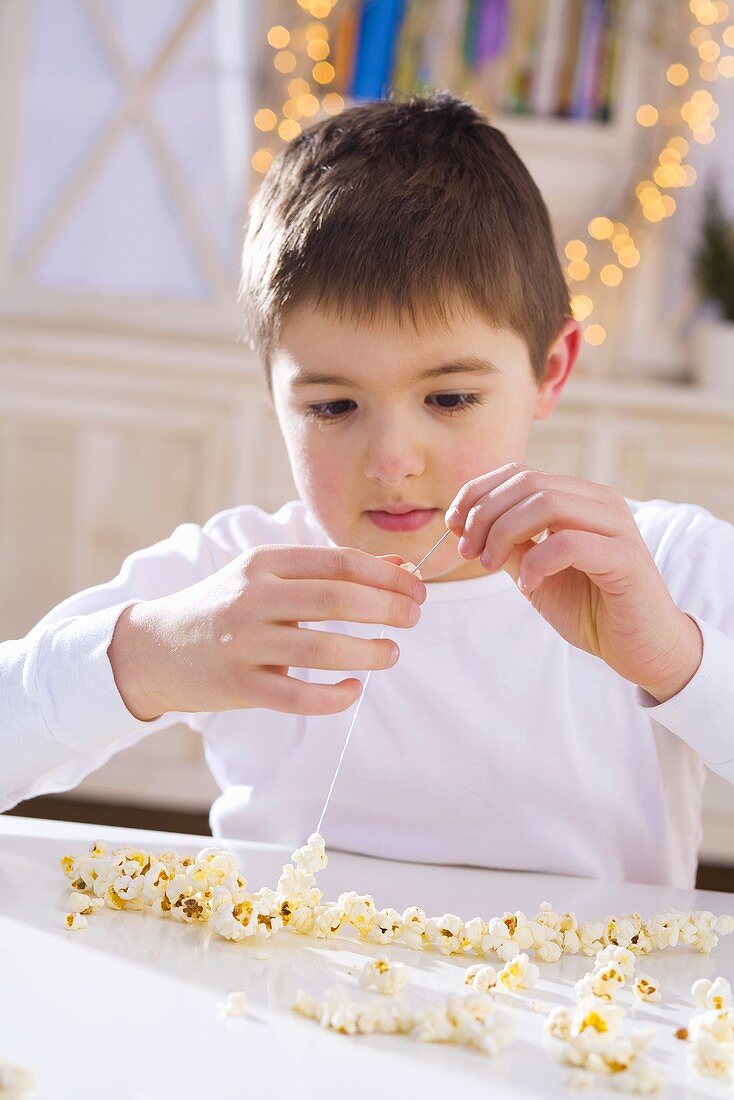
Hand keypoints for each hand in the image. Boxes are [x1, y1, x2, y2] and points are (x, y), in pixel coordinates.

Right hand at [108, 545, 425, 719]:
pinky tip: (352, 691)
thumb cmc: (223, 607)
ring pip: (321, 648)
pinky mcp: (238, 685)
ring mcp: (243, 643)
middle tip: (412, 618)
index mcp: (263, 562)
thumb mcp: (265, 575)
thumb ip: (325, 570)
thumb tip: (396, 567)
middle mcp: (253, 597)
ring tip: (391, 653)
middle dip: (387, 608)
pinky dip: (332, 697)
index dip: (385, 575)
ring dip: (368, 652)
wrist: (156, 648)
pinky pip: (296, 696)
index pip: (338, 561)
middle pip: (336, 599)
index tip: (415, 588)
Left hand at [446, 464, 702, 702]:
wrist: (641, 648)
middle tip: (468, 551)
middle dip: (485, 515)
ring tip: (490, 565)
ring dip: (505, 533)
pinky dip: (538, 561)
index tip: (453, 525)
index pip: (520, 473)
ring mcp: (616, 525)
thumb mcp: (534, 572)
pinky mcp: (626, 557)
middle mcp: (598, 502)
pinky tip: (528, 584)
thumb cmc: (591, 609)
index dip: (478, 493)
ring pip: (548, 502)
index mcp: (578, 498)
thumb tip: (467, 524)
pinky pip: (571, 543)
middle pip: (528, 482)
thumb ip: (508, 545)